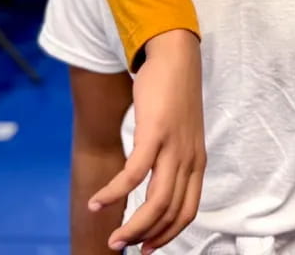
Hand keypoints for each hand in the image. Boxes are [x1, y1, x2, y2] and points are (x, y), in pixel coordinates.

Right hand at [89, 30, 205, 253]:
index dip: (168, 234)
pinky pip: (134, 174)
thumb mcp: (179, 132)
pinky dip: (115, 193)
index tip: (147, 247)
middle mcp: (189, 158)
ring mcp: (174, 147)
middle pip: (171, 213)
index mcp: (196, 161)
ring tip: (112, 237)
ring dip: (132, 225)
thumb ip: (172, 157)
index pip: (188, 211)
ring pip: (156, 202)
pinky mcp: (155, 133)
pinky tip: (98, 201)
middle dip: (145, 236)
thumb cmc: (173, 95)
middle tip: (121, 246)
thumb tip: (155, 180)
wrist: (176, 57)